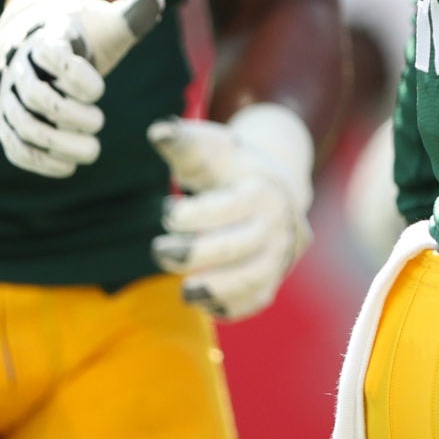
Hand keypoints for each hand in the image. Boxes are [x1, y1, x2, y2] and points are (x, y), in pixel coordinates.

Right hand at [0, 0, 163, 176]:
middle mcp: (21, 69)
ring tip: (91, 152)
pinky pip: (15, 147)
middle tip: (99, 123)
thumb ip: (132, 15)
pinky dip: (39, 161)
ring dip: (56, 143)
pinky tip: (68, 167)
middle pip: (32, 95)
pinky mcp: (10, 123)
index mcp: (46, 40)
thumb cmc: (85, 37)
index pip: (49, 55)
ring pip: (21, 125)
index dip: (75, 75)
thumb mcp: (108, 23)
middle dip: (68, 114)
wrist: (47, 46)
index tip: (100, 88)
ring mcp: (10, 98)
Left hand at [148, 102, 314, 320]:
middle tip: (160, 250)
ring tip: (185, 290)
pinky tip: (202, 300)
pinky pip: (253, 302)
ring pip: (253, 280)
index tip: (167, 213)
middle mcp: (277, 225)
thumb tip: (158, 132)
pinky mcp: (270, 282)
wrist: (279, 193)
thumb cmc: (234, 170)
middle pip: (242, 246)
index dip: (197, 215)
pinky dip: (229, 306)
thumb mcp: (215, 151)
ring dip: (216, 287)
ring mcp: (277, 256)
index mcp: (263, 189)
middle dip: (196, 253)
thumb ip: (186, 143)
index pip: (232, 207)